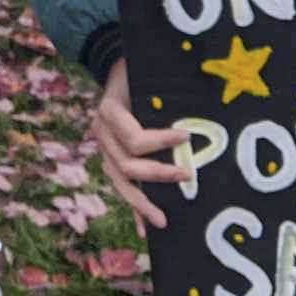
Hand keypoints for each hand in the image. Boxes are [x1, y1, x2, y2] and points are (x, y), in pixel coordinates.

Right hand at [91, 58, 188, 233]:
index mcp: (109, 112)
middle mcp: (102, 133)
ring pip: (120, 183)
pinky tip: (145, 229)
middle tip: (188, 175)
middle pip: (128, 166)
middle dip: (159, 174)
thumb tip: (193, 112)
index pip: (135, 139)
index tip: (187, 137)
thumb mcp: (144, 74)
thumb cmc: (137, 69)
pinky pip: (121, 186)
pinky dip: (133, 208)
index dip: (161, 141)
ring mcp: (104, 148)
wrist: (117, 66)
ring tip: (163, 221)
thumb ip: (160, 92)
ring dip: (142, 203)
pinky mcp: (111, 159)